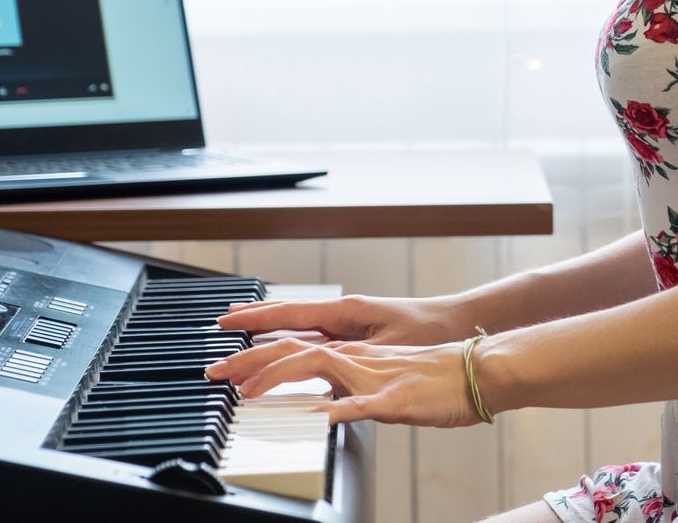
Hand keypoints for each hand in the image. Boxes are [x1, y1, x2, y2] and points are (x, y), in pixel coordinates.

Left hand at [202, 336, 483, 427]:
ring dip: (279, 376)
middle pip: (295, 350)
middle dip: (251, 361)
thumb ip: (356, 387)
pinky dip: (334, 410)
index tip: (227, 366)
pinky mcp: (396, 400)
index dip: (259, 354)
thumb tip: (328, 402)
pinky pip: (361, 405)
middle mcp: (358, 358)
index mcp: (355, 354)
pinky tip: (314, 419)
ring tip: (248, 393)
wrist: (479, 370)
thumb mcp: (388, 380)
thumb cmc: (438, 379)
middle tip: (217, 373)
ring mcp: (375, 376)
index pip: (297, 347)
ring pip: (318, 366)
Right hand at [214, 293, 470, 346]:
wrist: (459, 327)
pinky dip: (290, 341)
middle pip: (285, 320)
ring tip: (237, 338)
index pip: (288, 313)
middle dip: (250, 328)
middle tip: (218, 337)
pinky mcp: (357, 338)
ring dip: (267, 333)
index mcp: (346, 312)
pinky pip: (313, 338)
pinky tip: (280, 349)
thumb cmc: (431, 332)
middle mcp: (342, 316)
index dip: (254, 319)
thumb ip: (352, 358)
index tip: (224, 322)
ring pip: (297, 329)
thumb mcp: (389, 346)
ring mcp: (348, 326)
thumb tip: (315, 366)